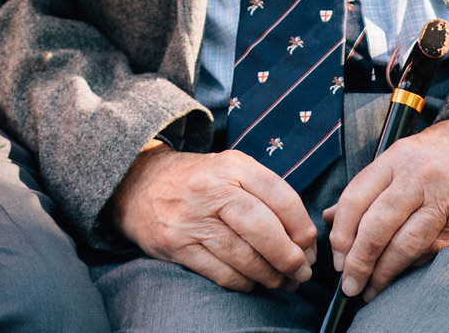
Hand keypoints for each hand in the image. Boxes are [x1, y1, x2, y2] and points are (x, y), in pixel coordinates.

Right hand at [108, 143, 316, 291]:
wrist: (139, 184)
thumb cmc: (198, 182)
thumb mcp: (231, 171)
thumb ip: (266, 196)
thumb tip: (304, 240)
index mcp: (232, 166)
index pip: (281, 197)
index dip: (302, 228)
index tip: (310, 246)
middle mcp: (212, 189)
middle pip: (263, 229)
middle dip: (289, 257)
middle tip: (301, 271)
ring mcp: (191, 219)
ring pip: (243, 256)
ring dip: (270, 276)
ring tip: (281, 281)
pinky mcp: (177, 245)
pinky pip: (221, 273)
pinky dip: (244, 283)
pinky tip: (252, 281)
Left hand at [322, 119, 448, 301]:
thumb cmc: (440, 155)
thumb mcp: (400, 159)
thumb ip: (366, 189)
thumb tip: (329, 218)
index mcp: (395, 159)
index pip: (355, 199)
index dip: (341, 234)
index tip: (336, 258)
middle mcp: (416, 178)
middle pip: (376, 225)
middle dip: (358, 260)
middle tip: (348, 284)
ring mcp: (442, 201)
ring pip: (404, 244)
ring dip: (383, 273)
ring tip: (370, 291)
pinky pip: (430, 251)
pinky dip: (410, 266)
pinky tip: (398, 277)